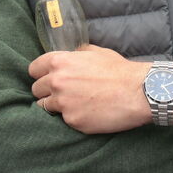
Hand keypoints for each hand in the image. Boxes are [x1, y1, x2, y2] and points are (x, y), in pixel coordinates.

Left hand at [28, 45, 172, 133]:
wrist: (139, 92)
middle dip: (46, 91)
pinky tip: (86, 113)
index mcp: (59, 62)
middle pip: (36, 89)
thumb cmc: (119, 71)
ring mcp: (63, 102)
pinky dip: (72, 118)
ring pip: (44, 106)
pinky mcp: (73, 121)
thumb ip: (75, 54)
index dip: (40, 74)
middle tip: (61, 94)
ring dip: (55, 106)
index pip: (33, 69)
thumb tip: (69, 55)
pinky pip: (64, 120)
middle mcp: (57, 81)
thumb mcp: (95, 52)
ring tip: (72, 105)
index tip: (46, 79)